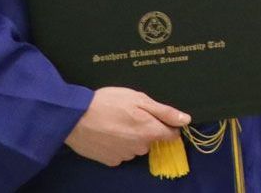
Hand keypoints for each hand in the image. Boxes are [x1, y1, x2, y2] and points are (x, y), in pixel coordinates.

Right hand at [63, 87, 189, 166]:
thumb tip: (186, 120)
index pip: (172, 135)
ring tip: (115, 123)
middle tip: (129, 115)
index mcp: (150, 132)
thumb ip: (164, 112)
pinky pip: (120, 153)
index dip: (167, 125)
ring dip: (130, 137)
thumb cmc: (109, 103)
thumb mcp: (139, 99)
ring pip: (135, 147)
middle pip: (151, 139)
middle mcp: (140, 148)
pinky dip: (117, 145)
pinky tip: (107, 133)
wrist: (74, 117)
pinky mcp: (109, 161)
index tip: (157, 117)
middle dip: (145, 129)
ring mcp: (124, 156)